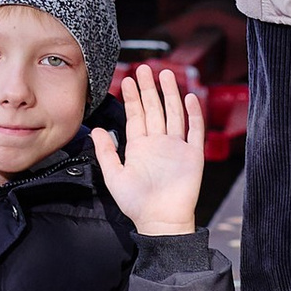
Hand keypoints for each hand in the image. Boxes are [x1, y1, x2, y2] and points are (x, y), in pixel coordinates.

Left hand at [94, 61, 206, 235]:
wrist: (161, 221)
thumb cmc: (137, 204)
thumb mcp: (114, 176)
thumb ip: (106, 152)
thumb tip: (96, 129)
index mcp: (139, 147)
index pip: (136, 116)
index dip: (132, 98)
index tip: (127, 79)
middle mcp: (158, 143)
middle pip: (154, 109)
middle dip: (149, 89)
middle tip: (144, 69)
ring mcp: (176, 148)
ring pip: (174, 114)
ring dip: (170, 94)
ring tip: (166, 75)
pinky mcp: (193, 155)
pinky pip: (194, 131)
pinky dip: (193, 115)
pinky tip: (190, 98)